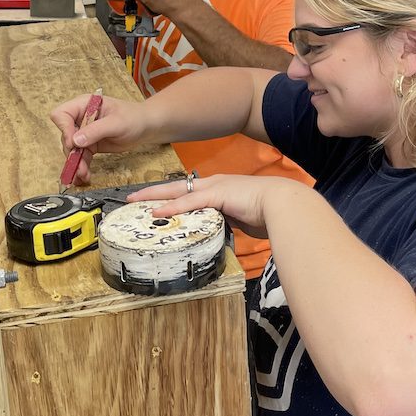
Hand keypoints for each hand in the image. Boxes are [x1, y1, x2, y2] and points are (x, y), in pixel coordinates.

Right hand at [50, 93, 149, 185]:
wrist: (145, 127)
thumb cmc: (134, 117)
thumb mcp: (116, 123)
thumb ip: (95, 130)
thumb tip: (75, 140)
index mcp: (85, 105)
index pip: (62, 114)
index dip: (64, 129)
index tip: (73, 143)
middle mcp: (81, 118)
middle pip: (65, 135)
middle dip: (71, 152)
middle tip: (78, 166)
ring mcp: (85, 132)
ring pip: (72, 149)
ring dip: (76, 163)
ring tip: (83, 174)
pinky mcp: (90, 145)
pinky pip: (81, 157)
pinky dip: (82, 166)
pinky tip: (84, 176)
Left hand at [127, 173, 271, 240]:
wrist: (283, 204)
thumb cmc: (268, 213)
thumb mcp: (242, 218)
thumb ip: (228, 221)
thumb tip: (221, 231)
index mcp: (220, 188)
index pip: (188, 192)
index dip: (170, 196)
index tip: (154, 202)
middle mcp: (214, 184)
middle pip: (176, 187)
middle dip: (153, 192)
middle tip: (133, 198)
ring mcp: (215, 188)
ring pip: (177, 191)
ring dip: (155, 197)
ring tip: (135, 202)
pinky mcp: (217, 195)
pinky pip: (189, 201)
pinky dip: (171, 207)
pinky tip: (157, 212)